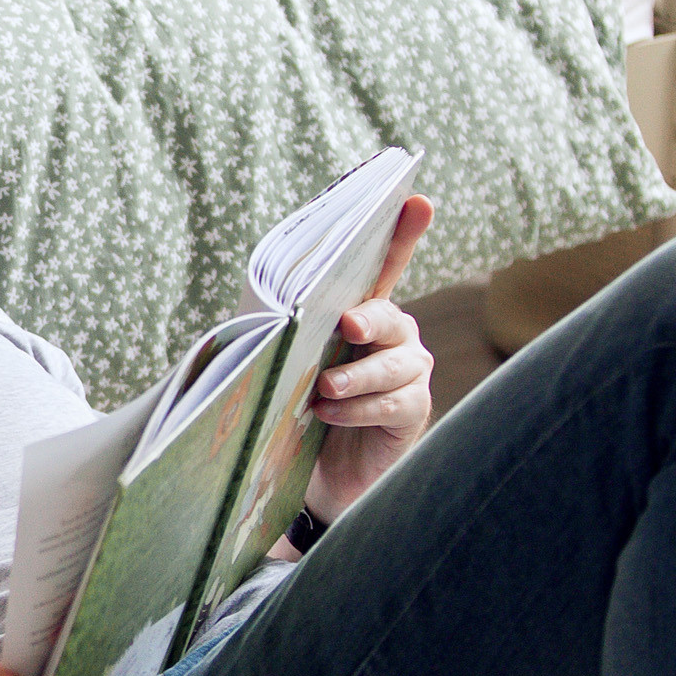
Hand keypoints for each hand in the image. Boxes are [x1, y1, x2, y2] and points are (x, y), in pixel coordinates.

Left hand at [307, 194, 435, 523]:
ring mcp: (409, 373)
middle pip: (388, 316)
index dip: (403, 235)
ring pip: (395, 363)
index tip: (417, 201)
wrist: (320, 473)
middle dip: (368, 318)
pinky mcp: (413, 411)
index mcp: (361, 314)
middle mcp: (393, 336)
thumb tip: (258, 315)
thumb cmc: (301, 407)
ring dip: (357, 376)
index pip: (385, 267)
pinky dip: (358, 409)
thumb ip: (284, 334)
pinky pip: (394, 402)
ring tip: (324, 389)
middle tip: (345, 327)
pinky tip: (327, 414)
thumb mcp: (287, 364)